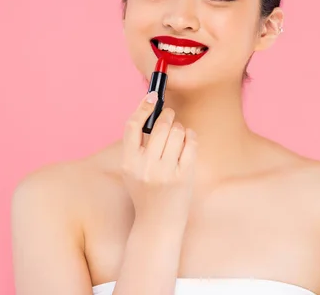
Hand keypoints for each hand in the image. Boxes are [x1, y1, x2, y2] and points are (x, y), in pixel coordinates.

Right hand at [121, 91, 196, 226]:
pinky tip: (188, 140)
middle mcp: (145, 167)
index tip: (152, 96)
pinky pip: (190, 143)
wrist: (157, 224)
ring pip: (177, 132)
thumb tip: (150, 111)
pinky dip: (191, 137)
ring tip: (179, 134)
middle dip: (168, 116)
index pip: (132, 126)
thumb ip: (138, 145)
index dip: (143, 107)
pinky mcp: (183, 176)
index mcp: (128, 162)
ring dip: (180, 128)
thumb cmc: (146, 192)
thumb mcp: (133, 170)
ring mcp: (165, 172)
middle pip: (160, 126)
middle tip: (170, 114)